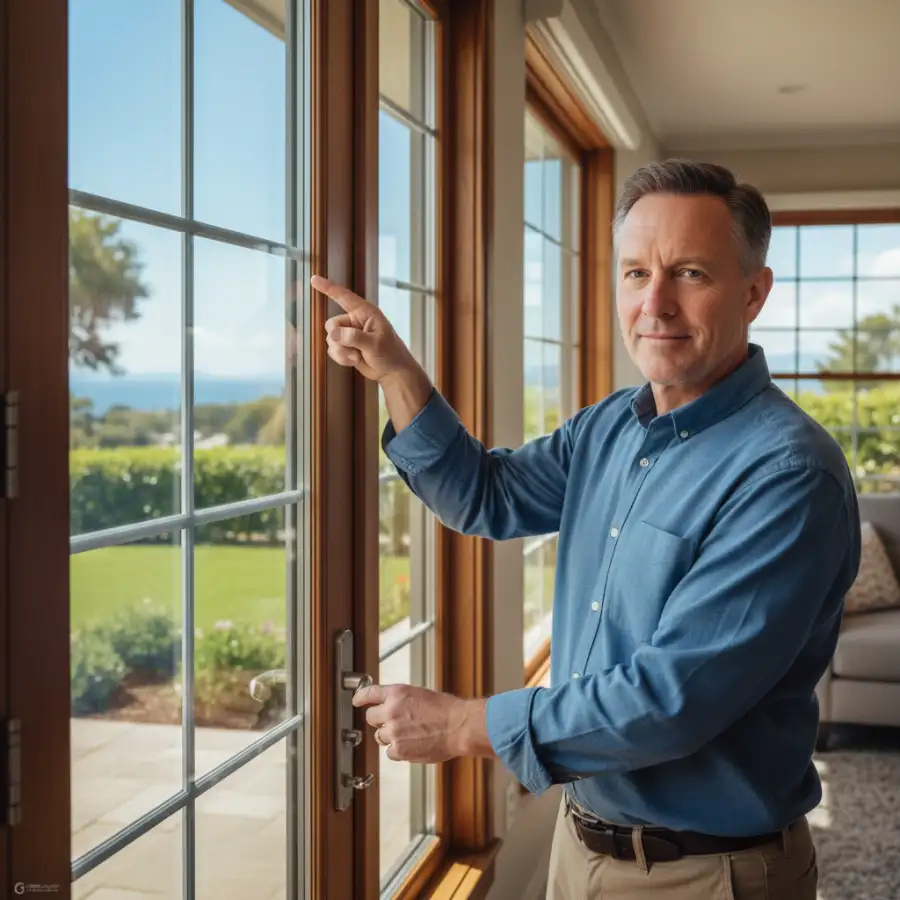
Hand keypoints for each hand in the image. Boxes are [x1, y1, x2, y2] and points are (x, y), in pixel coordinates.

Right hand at [312, 274, 414, 382]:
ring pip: (331, 340)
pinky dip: (342, 358)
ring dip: (342, 352)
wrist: (393, 372)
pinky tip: (355, 361)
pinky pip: (333, 351)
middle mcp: (355, 321)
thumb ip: (353, 337)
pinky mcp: (346, 347)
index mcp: (365, 313)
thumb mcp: (375, 344)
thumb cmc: (390, 353)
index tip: (313, 279)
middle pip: (332, 325)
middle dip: (339, 340)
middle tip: (355, 350)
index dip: (328, 287)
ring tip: (358, 356)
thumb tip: (333, 334)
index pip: (344, 297)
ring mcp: (349, 334)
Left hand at [352, 683, 492, 763]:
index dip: (360, 698)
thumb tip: (391, 706)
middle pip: (370, 718)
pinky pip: (390, 752)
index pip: (369, 693)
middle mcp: (391, 711)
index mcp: (397, 693)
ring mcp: (394, 732)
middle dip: (379, 720)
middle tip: (392, 722)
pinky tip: (412, 745)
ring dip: (390, 736)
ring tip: (409, 734)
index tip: (356, 701)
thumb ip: (402, 700)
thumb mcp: (421, 695)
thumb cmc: (446, 710)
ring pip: (379, 737)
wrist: (459, 726)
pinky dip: (398, 751)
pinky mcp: (399, 750)